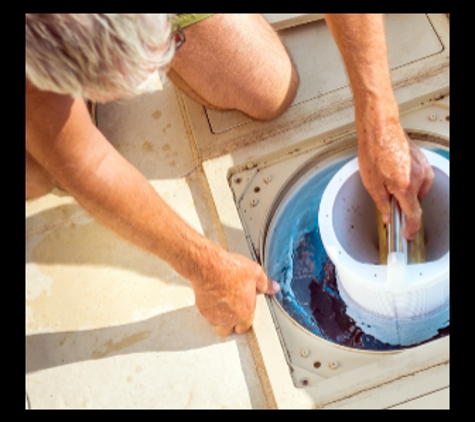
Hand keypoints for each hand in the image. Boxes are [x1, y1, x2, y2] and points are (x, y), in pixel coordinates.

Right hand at [191, 250, 279, 336]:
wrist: (209, 267)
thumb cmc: (230, 270)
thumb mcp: (255, 272)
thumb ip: (266, 283)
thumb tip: (274, 287)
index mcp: (245, 312)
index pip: (245, 327)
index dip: (244, 320)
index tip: (244, 310)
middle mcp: (229, 318)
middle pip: (228, 330)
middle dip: (230, 323)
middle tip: (232, 309)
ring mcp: (214, 315)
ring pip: (216, 323)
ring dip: (219, 317)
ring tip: (221, 303)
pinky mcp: (203, 309)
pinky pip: (206, 314)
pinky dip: (209, 308)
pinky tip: (212, 297)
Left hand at [357, 120, 433, 239]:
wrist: (380, 129)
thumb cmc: (374, 152)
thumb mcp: (372, 184)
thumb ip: (382, 204)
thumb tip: (387, 217)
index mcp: (405, 187)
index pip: (414, 215)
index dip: (411, 228)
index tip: (409, 235)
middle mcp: (419, 178)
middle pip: (415, 202)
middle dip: (403, 205)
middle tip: (388, 200)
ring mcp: (423, 169)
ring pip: (418, 190)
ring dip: (407, 192)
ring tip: (389, 181)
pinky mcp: (423, 161)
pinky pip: (420, 179)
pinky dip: (410, 181)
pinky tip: (397, 174)